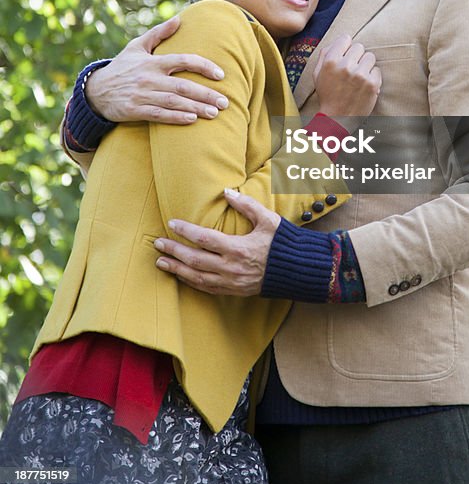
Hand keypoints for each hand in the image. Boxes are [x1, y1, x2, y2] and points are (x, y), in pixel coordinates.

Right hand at [85, 17, 227, 123]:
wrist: (95, 91)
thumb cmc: (121, 67)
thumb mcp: (137, 46)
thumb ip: (159, 33)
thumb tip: (179, 19)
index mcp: (153, 62)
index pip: (183, 60)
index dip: (204, 66)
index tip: (221, 74)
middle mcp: (149, 78)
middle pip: (183, 86)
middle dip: (206, 94)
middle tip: (226, 101)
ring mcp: (142, 95)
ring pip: (174, 102)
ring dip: (196, 108)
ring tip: (215, 112)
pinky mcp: (135, 110)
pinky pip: (159, 115)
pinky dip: (176, 118)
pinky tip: (192, 120)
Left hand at [154, 190, 279, 295]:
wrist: (296, 270)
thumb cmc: (282, 242)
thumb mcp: (268, 219)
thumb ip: (247, 205)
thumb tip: (227, 192)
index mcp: (238, 248)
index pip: (204, 239)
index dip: (185, 231)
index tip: (172, 223)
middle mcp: (231, 267)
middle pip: (194, 259)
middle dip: (173, 250)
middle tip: (157, 243)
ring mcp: (230, 282)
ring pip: (196, 277)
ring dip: (176, 269)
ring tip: (161, 261)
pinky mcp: (233, 291)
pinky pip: (206, 288)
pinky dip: (190, 281)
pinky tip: (180, 275)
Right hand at [314, 33, 380, 117]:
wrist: (337, 119)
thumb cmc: (327, 95)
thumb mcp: (318, 73)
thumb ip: (325, 54)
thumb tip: (338, 41)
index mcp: (330, 61)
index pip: (346, 38)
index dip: (346, 46)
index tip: (346, 55)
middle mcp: (345, 66)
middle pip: (359, 47)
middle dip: (356, 56)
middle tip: (352, 68)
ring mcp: (360, 75)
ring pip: (370, 57)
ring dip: (365, 65)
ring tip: (359, 76)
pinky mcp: (372, 84)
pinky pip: (377, 70)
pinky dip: (372, 76)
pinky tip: (364, 84)